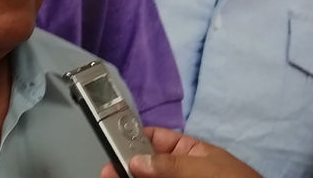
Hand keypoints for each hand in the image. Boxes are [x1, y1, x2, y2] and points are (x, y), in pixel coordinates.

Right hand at [100, 127, 261, 177]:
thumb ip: (170, 164)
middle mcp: (180, 171)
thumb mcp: (205, 169)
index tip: (112, 144)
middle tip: (107, 172)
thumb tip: (136, 160)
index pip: (154, 138)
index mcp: (190, 152)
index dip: (131, 139)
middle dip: (124, 167)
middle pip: (144, 166)